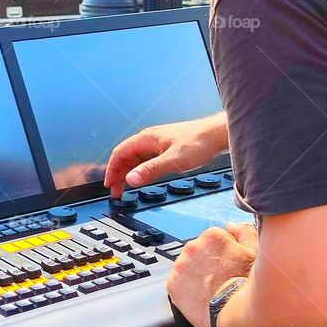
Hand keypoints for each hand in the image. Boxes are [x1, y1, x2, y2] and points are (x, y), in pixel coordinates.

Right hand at [104, 112, 227, 197]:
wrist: (217, 134)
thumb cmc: (199, 143)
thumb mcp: (173, 160)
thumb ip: (151, 170)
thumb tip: (130, 179)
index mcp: (146, 138)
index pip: (120, 153)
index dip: (111, 170)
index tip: (109, 186)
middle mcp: (149, 138)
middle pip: (126, 156)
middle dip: (118, 174)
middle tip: (116, 192)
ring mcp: (158, 142)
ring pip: (136, 158)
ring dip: (129, 173)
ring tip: (126, 189)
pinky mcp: (166, 147)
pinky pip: (147, 159)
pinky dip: (141, 170)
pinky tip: (143, 178)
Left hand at [167, 223, 256, 326]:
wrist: (234, 313)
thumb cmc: (246, 284)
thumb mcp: (254, 252)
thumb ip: (244, 232)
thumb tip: (231, 226)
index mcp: (212, 236)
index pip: (214, 240)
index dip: (223, 253)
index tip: (228, 265)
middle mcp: (193, 247)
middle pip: (199, 252)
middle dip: (208, 262)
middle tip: (220, 278)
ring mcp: (181, 266)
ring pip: (187, 267)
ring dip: (196, 274)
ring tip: (211, 288)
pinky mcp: (172, 284)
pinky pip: (178, 283)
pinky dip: (187, 289)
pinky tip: (201, 295)